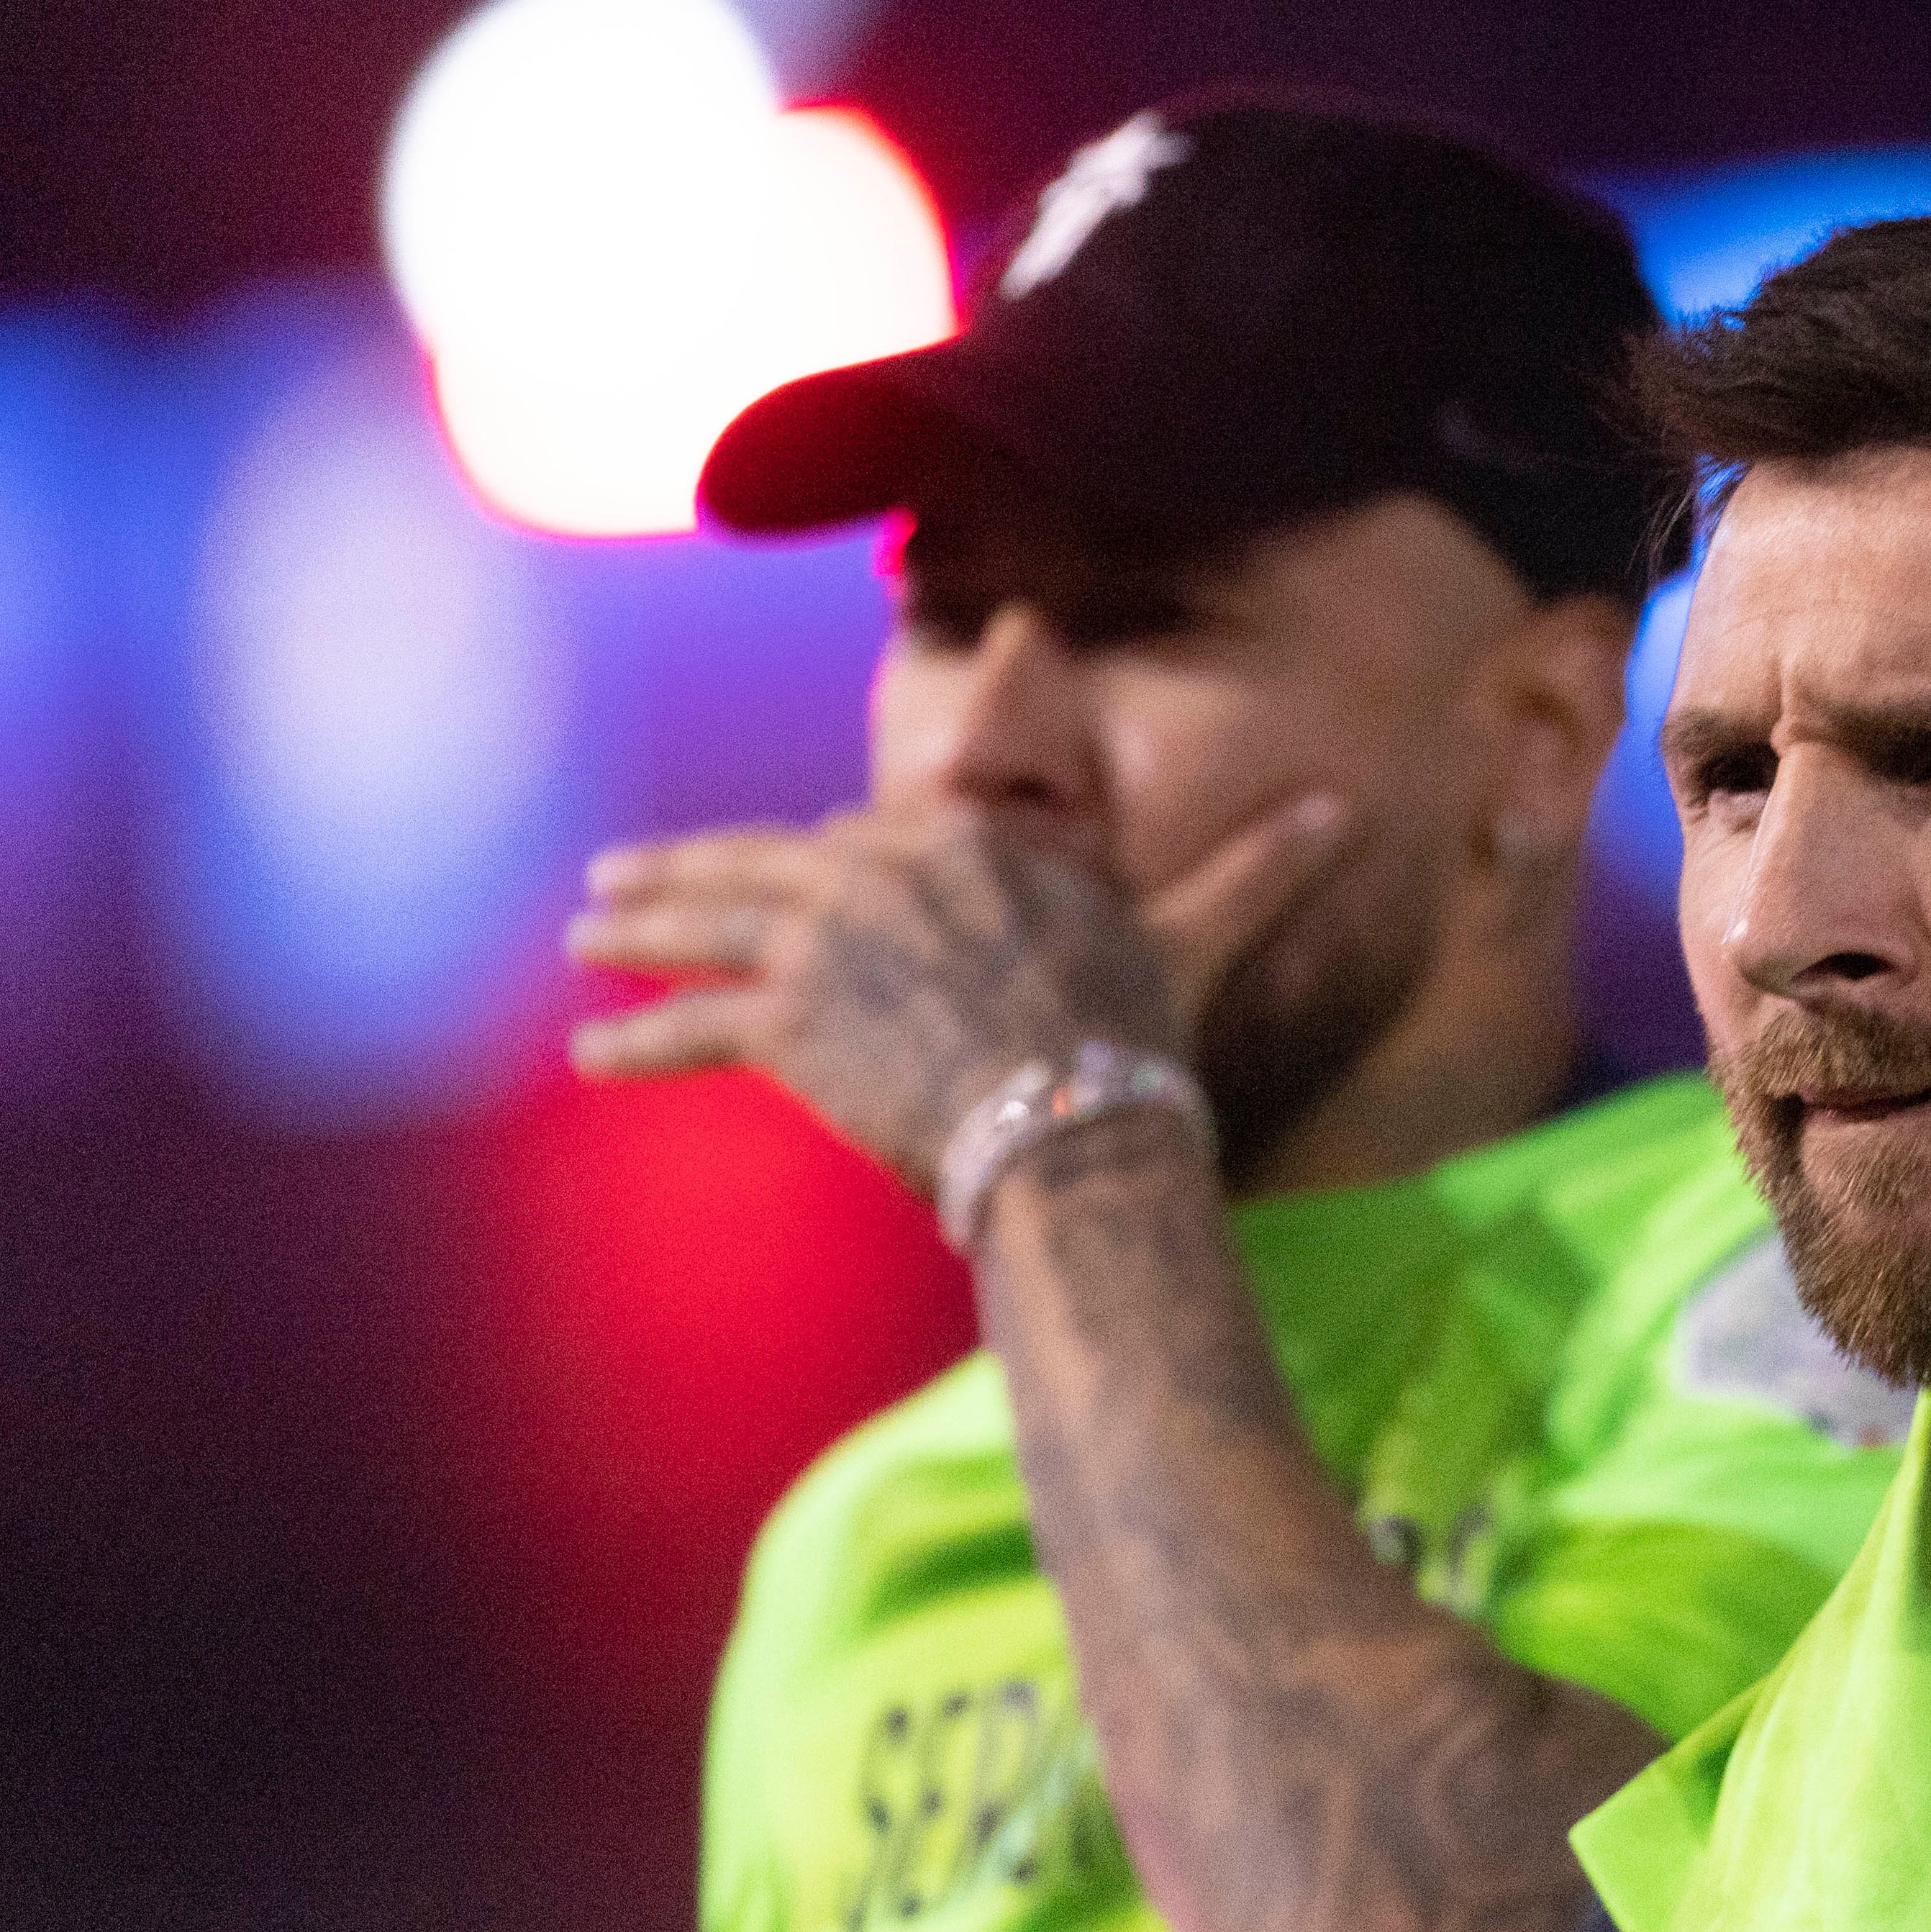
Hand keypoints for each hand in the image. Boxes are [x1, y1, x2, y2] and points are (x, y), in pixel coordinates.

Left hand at [564, 795, 1353, 1183]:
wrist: (1081, 1121)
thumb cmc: (1144, 1036)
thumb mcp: (1195, 934)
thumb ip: (1257, 868)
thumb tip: (1348, 810)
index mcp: (964, 843)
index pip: (865, 835)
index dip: (823, 861)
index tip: (783, 874)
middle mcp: (880, 871)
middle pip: (761, 862)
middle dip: (685, 872)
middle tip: (617, 880)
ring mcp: (827, 940)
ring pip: (706, 924)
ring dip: (635, 931)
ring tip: (582, 937)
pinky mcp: (788, 1021)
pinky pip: (691, 1027)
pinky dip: (635, 1044)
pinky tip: (585, 1057)